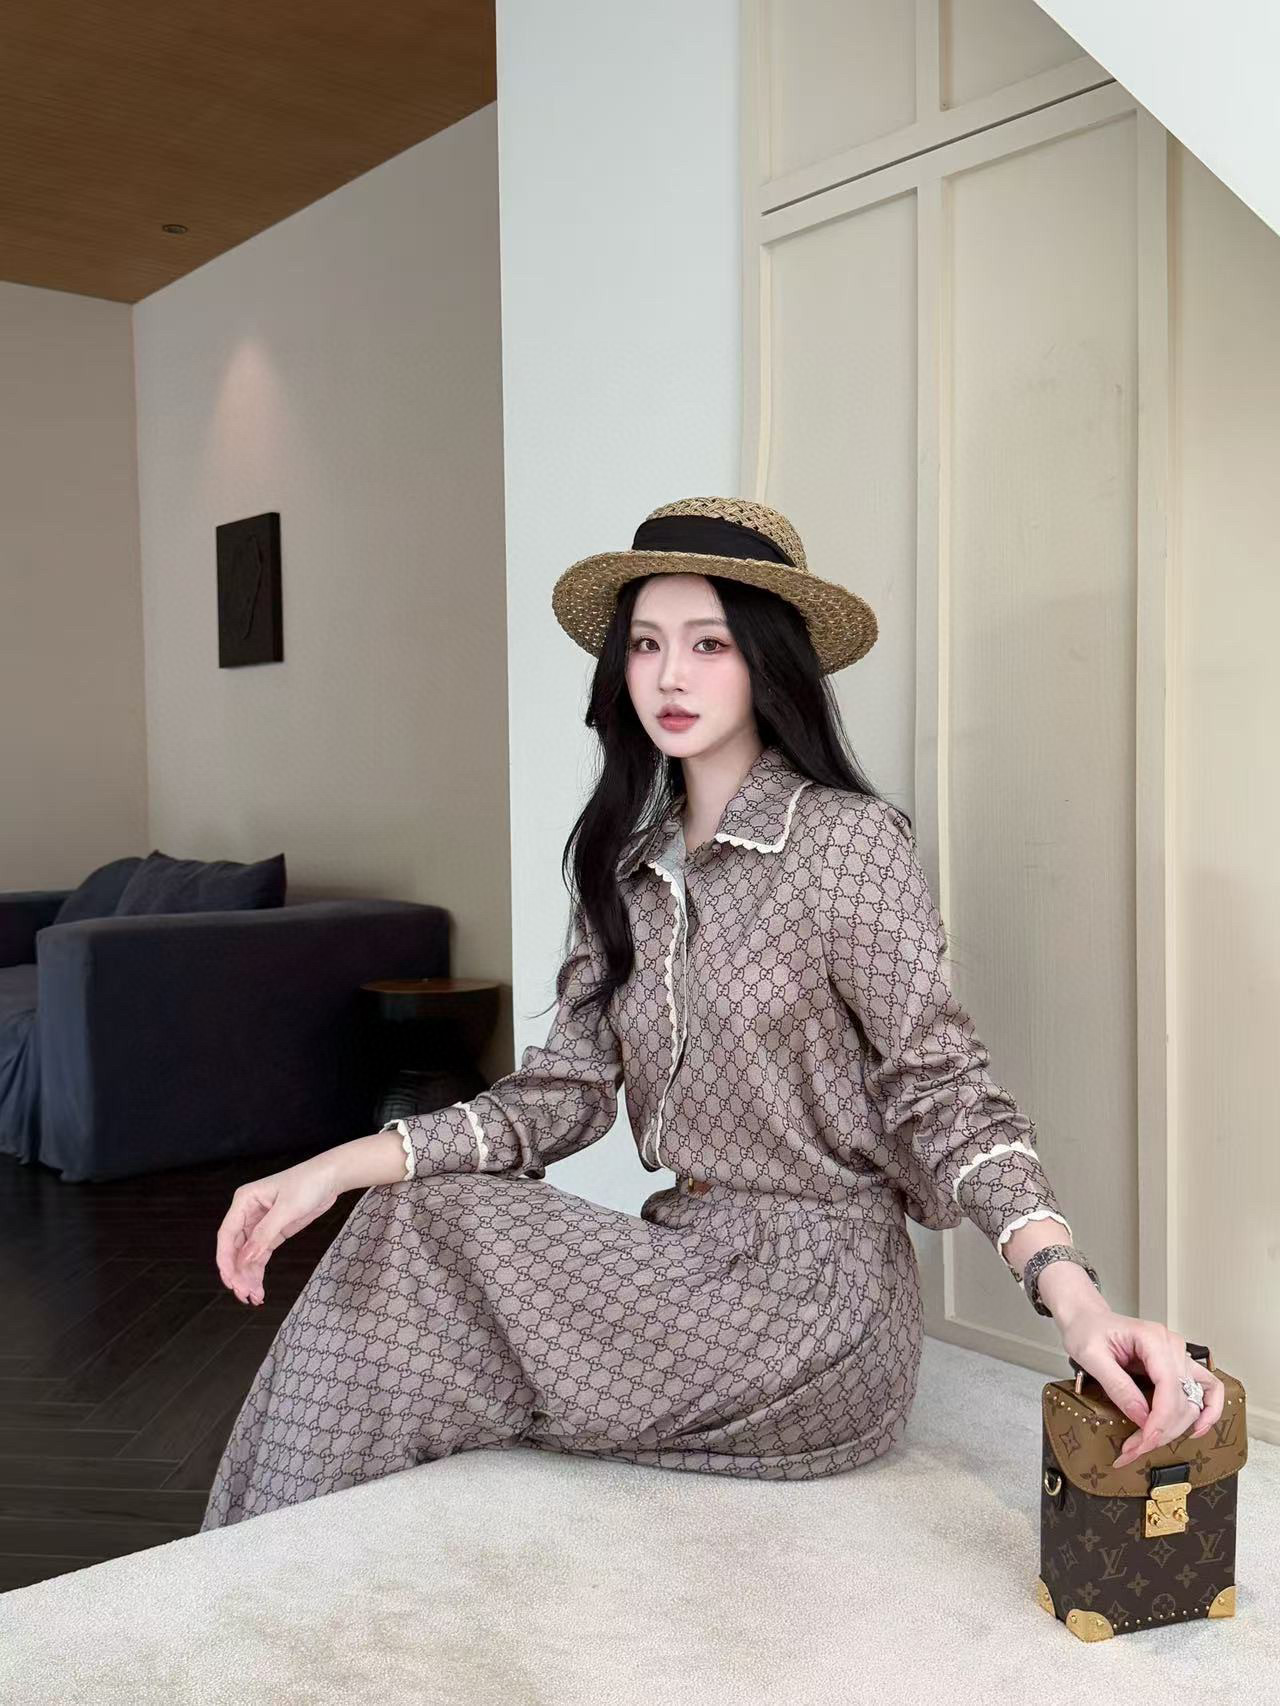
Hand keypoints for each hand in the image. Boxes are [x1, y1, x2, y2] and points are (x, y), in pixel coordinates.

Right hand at [214, 1157, 340, 1305]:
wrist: (331, 1177)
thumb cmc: (309, 1182)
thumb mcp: (287, 1208)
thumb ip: (265, 1234)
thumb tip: (245, 1258)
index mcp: (244, 1201)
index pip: (227, 1234)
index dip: (226, 1259)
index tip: (231, 1280)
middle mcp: (247, 1213)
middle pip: (234, 1248)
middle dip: (237, 1273)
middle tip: (244, 1293)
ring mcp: (259, 1224)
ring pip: (246, 1256)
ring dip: (247, 1276)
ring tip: (253, 1297)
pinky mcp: (272, 1232)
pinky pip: (260, 1255)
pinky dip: (258, 1272)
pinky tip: (258, 1287)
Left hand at [1059, 1306, 1224, 1468]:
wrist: (1087, 1319)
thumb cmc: (1087, 1330)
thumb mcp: (1091, 1356)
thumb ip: (1118, 1386)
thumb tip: (1142, 1417)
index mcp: (1152, 1338)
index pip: (1168, 1386)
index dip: (1160, 1420)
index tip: (1144, 1441)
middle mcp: (1172, 1345)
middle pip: (1182, 1399)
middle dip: (1161, 1431)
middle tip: (1133, 1449)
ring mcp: (1178, 1356)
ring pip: (1195, 1401)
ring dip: (1177, 1429)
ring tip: (1149, 1443)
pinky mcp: (1178, 1367)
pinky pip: (1208, 1390)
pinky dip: (1208, 1412)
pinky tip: (1194, 1430)